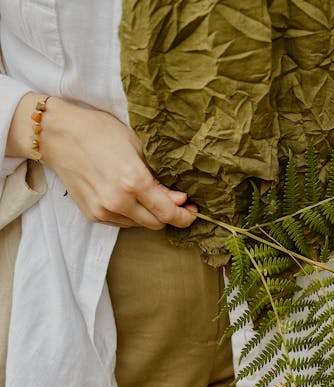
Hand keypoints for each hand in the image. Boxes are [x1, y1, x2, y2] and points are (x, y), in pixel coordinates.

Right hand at [7, 93, 196, 228]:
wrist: (58, 135)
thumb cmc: (99, 132)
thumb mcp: (137, 147)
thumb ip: (159, 178)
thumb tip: (179, 199)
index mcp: (134, 181)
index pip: (168, 213)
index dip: (185, 217)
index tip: (193, 213)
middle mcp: (118, 201)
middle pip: (157, 223)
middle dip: (170, 216)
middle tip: (176, 203)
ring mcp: (103, 210)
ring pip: (140, 225)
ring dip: (150, 215)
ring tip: (148, 196)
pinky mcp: (92, 214)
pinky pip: (123, 223)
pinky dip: (132, 215)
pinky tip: (129, 197)